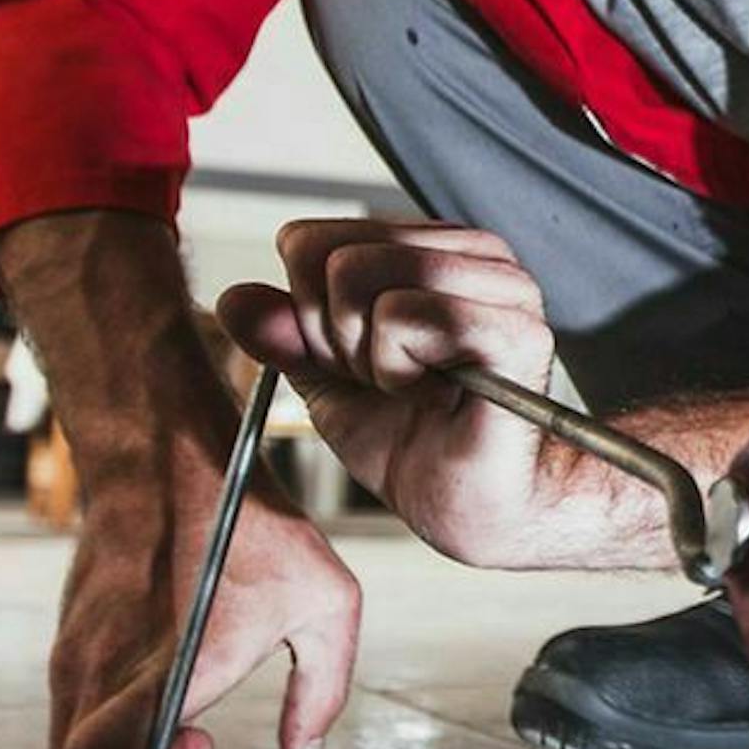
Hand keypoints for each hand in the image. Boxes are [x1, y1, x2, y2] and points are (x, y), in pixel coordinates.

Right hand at [45, 463, 359, 748]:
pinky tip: (160, 688)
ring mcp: (74, 659)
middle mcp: (100, 676)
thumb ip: (321, 692)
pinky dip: (105, 730)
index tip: (200, 741)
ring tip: (177, 719)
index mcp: (157, 677)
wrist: (163, 452)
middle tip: (185, 745)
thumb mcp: (326, 600)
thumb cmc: (250, 522)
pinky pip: (70, 717)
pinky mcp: (67, 641)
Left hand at [218, 218, 560, 565]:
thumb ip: (285, 335)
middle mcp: (470, 252)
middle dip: (336, 337)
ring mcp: (500, 283)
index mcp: (429, 249)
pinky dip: (398, 371)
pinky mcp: (514, 326)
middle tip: (390, 382)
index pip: (311, 238)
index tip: (357, 364)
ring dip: (367, 357)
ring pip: (360, 273)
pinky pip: (403, 315)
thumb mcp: (326, 383)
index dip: (310, 313)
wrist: (474, 510)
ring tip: (414, 389)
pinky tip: (437, 399)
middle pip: (330, 256)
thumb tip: (234, 298)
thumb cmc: (418, 445)